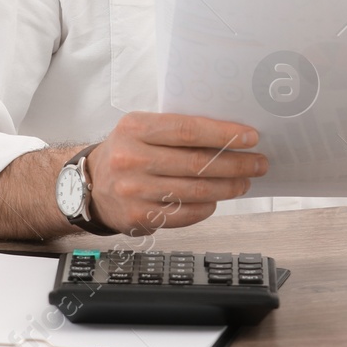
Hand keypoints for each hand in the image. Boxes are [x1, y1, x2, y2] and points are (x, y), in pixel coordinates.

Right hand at [85, 112, 267, 235]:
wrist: (89, 186)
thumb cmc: (126, 152)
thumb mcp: (141, 129)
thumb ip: (177, 129)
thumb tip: (228, 134)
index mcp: (135, 128)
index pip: (188, 130)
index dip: (224, 134)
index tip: (250, 137)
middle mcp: (132, 159)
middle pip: (197, 163)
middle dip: (236, 163)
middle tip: (257, 163)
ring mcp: (134, 191)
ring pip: (195, 191)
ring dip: (227, 187)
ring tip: (244, 182)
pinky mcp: (139, 217)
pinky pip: (184, 213)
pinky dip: (207, 207)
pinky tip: (217, 200)